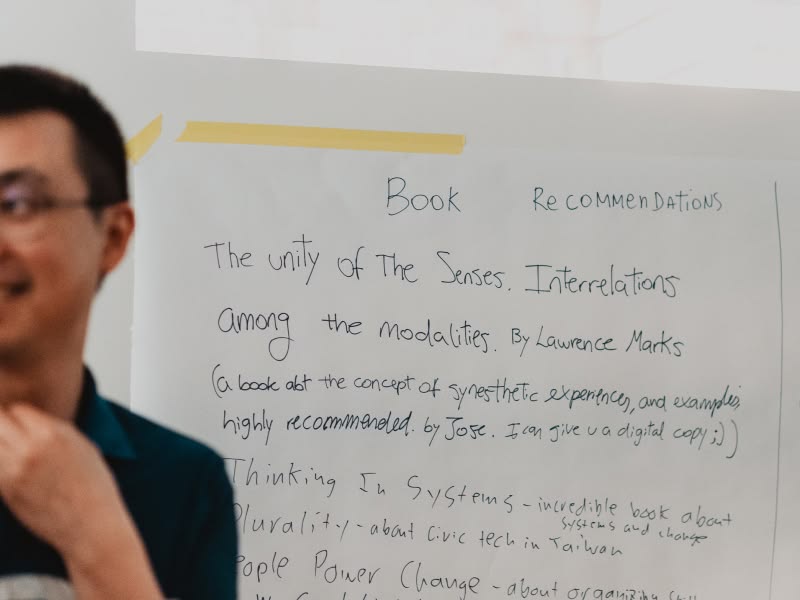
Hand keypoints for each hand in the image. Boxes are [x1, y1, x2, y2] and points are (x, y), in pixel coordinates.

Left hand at [0, 402, 127, 560]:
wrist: (91, 526)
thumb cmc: (95, 489)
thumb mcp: (85, 447)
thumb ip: (58, 430)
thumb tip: (35, 422)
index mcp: (54, 434)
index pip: (19, 409)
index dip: (20, 416)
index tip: (22, 423)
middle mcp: (30, 448)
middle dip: (4, 427)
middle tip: (11, 436)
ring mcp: (14, 470)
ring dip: (0, 446)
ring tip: (11, 453)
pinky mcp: (6, 490)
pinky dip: (0, 464)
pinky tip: (10, 468)